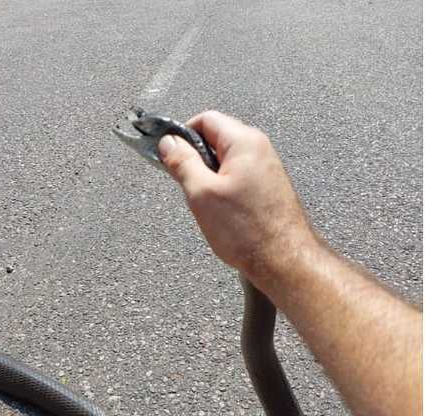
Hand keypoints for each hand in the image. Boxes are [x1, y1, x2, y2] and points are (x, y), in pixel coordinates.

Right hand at [157, 110, 317, 285]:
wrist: (283, 259)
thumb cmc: (246, 229)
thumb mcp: (201, 192)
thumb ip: (182, 162)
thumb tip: (168, 142)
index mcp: (244, 142)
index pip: (205, 119)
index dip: (181, 135)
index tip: (168, 156)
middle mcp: (259, 148)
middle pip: (215, 137)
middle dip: (194, 156)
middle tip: (185, 183)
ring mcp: (265, 166)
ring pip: (224, 158)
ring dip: (207, 174)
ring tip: (205, 201)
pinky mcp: (267, 185)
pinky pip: (236, 173)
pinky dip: (220, 185)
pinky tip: (219, 209)